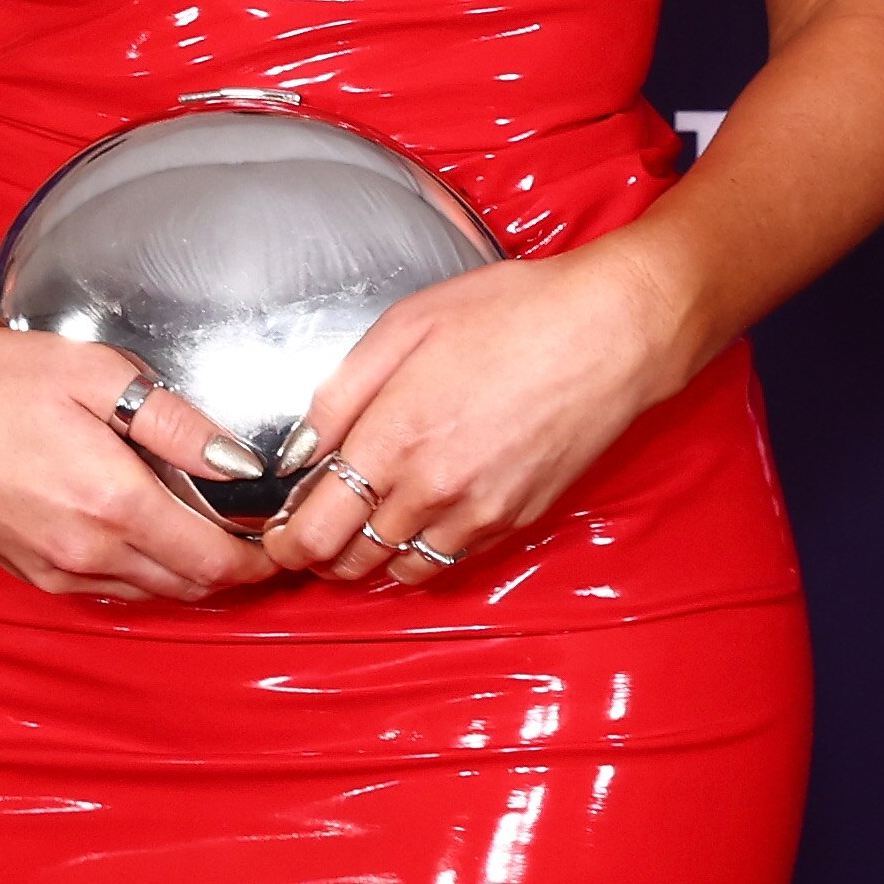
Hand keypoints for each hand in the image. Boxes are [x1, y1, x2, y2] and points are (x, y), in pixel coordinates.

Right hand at [0, 325, 282, 602]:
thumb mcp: (93, 373)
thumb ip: (174, 423)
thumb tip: (240, 463)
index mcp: (111, 501)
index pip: (214, 561)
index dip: (261, 560)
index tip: (289, 538)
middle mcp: (88, 552)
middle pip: (190, 587)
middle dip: (237, 571)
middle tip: (269, 539)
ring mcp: (57, 571)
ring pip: (152, 594)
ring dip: (193, 576)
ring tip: (223, 538)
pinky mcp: (32, 573)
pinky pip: (112, 590)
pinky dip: (148, 575)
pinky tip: (157, 538)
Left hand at [264, 242, 690, 590]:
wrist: (608, 332)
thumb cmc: (510, 313)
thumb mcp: (405, 325)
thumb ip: (340, 393)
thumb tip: (299, 450)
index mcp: (392, 437)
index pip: (315, 528)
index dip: (284, 541)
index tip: (275, 535)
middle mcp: (430, 490)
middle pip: (350, 560)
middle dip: (319, 553)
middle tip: (308, 532)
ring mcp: (476, 513)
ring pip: (399, 570)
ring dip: (369, 558)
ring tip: (357, 530)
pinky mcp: (512, 522)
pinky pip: (448, 562)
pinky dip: (420, 555)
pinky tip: (414, 523)